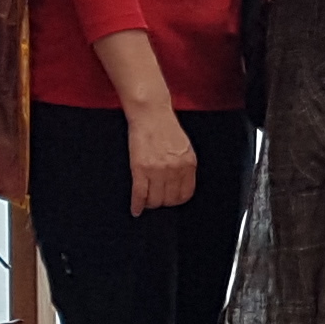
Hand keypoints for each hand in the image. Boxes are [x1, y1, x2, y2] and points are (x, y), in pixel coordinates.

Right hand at [123, 102, 198, 216]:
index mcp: (188, 164)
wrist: (150, 113)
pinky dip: (137, 205)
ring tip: (146, 200)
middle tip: (156, 199)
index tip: (170, 199)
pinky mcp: (140, 168)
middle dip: (162, 202)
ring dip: (150, 204)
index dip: (176, 200)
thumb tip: (178, 186)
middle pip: (169, 200)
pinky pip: (139, 194)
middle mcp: (174, 169)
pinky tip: (136, 210)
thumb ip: (184, 166)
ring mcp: (157, 170)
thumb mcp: (184, 147)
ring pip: (154, 200)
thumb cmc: (166, 127)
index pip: (185, 194)